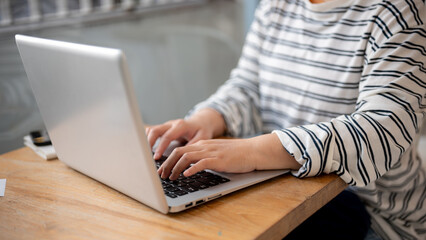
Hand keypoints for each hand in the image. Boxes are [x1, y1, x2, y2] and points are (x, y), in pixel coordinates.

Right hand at [146, 108, 225, 158]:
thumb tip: (185, 156)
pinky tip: (146, 150)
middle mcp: (172, 124)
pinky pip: (152, 131)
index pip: (167, 136)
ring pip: (151, 130)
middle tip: (146, 156)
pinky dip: (147, 139)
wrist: (201, 122)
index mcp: (181, 126)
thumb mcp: (203, 137)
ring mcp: (166, 125)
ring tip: (144, 155)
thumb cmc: (202, 130)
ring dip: (146, 141)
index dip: (161, 147)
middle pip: (155, 130)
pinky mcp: (163, 128)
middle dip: (149, 143)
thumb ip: (194, 145)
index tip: (156, 157)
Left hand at [158, 134, 300, 179]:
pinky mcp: (218, 159)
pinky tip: (186, 175)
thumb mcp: (215, 153)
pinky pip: (201, 163)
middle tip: (161, 176)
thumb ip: (203, 157)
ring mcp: (211, 152)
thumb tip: (189, 168)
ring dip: (175, 168)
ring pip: (186, 157)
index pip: (179, 149)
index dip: (168, 159)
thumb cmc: (236, 154)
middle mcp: (204, 146)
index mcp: (202, 144)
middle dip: (167, 164)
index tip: (162, 169)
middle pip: (178, 152)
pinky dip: (191, 169)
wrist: (253, 150)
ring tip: (171, 178)